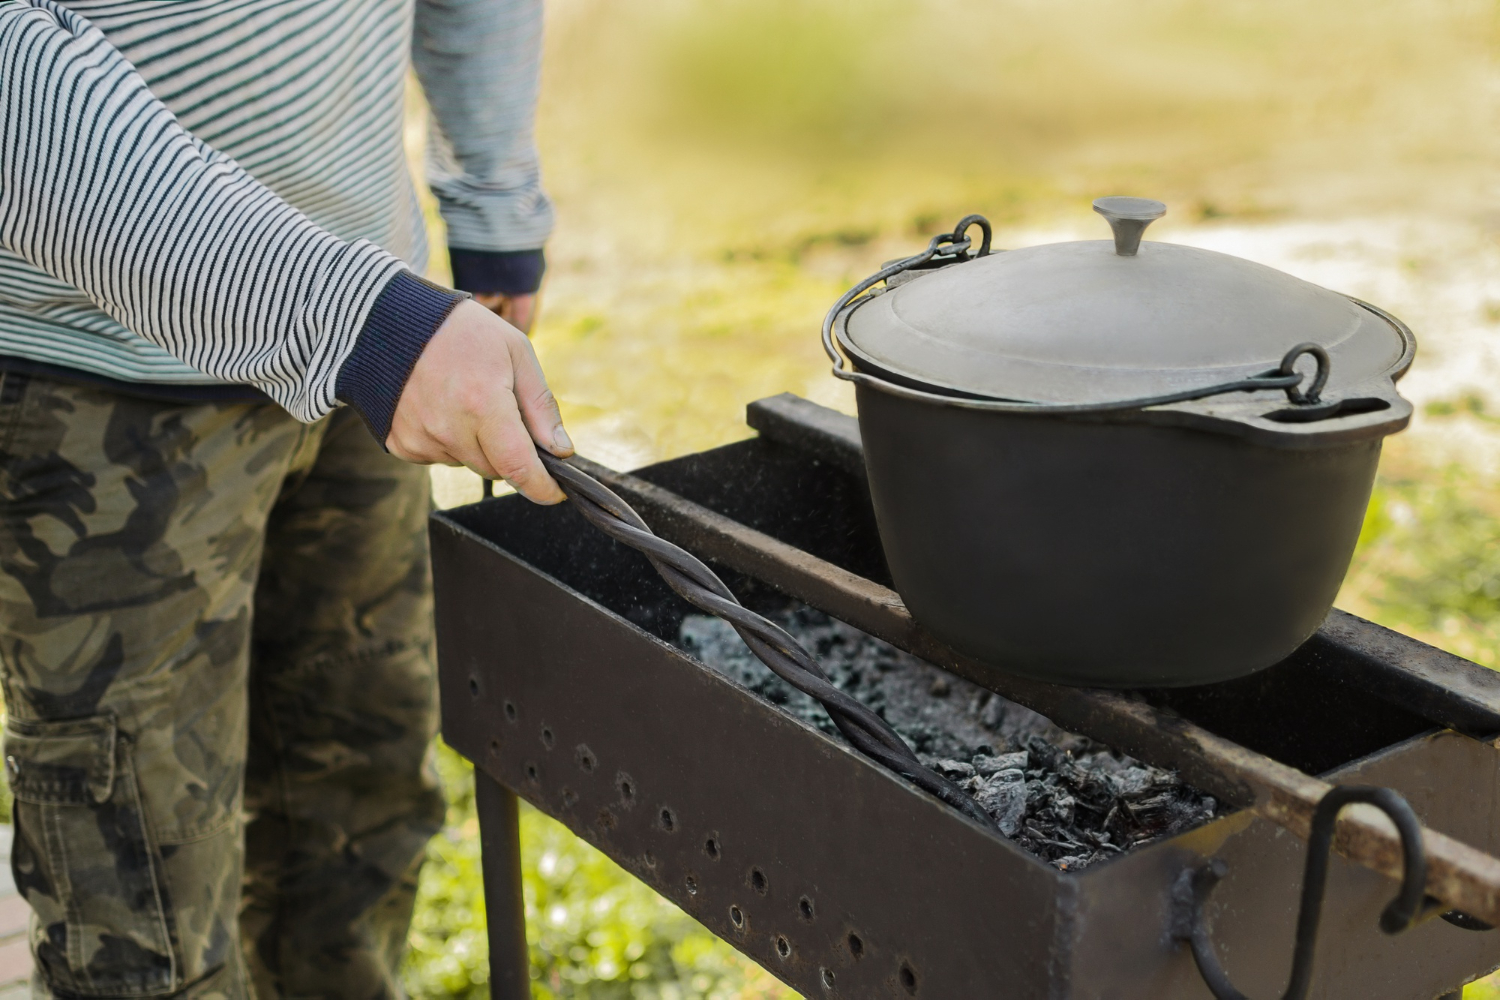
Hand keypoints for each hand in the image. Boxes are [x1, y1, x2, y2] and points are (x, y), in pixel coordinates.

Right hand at [387, 300, 572, 503]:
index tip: (554, 492)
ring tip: (464, 399)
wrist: (388, 321)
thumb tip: (561, 449)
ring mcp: (420, 439)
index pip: (519, 467)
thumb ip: (540, 405)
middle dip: (509, 451)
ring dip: (476, 444)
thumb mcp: (515, 352)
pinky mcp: (400, 444)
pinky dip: (448, 440)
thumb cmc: (460, 331)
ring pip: (467, 463)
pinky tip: (440, 406)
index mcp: (483, 404)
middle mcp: (449, 428)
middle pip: (496, 469)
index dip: (541, 487)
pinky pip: (439, 457)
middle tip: (501, 411)